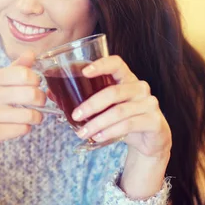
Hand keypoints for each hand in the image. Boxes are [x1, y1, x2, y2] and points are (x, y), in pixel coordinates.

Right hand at [0, 50, 44, 203]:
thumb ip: (16, 68)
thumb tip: (31, 53)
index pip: (24, 74)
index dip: (36, 80)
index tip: (35, 84)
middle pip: (31, 94)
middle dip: (41, 99)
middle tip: (39, 101)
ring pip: (29, 114)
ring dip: (37, 116)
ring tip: (33, 115)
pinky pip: (22, 129)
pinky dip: (26, 128)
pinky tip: (20, 125)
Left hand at [72, 55, 171, 197]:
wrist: (150, 140)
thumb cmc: (123, 118)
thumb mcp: (104, 107)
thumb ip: (82, 98)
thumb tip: (51, 93)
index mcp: (126, 78)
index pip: (116, 63)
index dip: (101, 65)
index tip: (83, 72)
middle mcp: (140, 87)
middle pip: (113, 91)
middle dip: (91, 104)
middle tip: (75, 115)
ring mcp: (149, 104)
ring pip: (119, 111)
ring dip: (98, 123)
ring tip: (82, 133)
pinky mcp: (154, 121)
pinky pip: (129, 124)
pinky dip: (111, 131)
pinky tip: (99, 137)